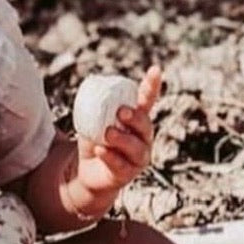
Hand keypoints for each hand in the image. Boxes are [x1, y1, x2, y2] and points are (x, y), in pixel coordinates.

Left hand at [66, 65, 161, 216]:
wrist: (88, 171)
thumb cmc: (95, 140)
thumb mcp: (92, 121)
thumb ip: (94, 109)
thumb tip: (89, 87)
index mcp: (135, 120)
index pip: (147, 100)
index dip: (152, 86)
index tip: (155, 70)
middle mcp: (142, 137)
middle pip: (146, 125)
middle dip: (135, 117)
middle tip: (121, 111)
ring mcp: (138, 156)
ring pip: (137, 147)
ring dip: (123, 139)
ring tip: (108, 133)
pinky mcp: (128, 173)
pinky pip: (122, 165)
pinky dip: (110, 156)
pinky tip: (100, 150)